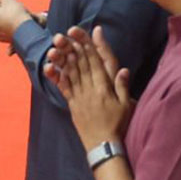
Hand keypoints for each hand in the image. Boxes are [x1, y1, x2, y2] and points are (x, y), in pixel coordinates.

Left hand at [47, 26, 131, 147]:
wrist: (103, 145)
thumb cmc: (118, 125)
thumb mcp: (126, 105)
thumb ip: (122, 86)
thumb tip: (124, 69)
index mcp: (104, 88)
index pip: (95, 63)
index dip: (89, 47)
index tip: (83, 35)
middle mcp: (90, 90)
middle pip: (81, 65)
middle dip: (74, 48)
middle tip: (67, 34)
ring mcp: (79, 97)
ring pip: (71, 74)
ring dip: (65, 59)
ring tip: (60, 46)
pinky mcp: (72, 105)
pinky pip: (65, 88)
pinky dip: (59, 77)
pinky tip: (54, 67)